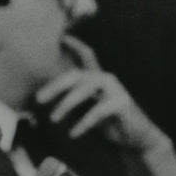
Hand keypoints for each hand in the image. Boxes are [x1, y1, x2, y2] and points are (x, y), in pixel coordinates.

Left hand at [34, 35, 166, 152]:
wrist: (137, 138)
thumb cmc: (109, 123)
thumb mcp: (87, 110)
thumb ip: (71, 101)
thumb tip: (44, 100)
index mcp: (97, 78)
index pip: (85, 56)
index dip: (74, 44)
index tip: (61, 37)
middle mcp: (105, 79)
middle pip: (76, 75)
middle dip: (55, 86)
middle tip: (38, 99)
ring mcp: (115, 89)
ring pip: (85, 90)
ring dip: (66, 104)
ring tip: (53, 119)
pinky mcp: (121, 103)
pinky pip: (97, 111)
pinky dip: (83, 123)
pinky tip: (73, 133)